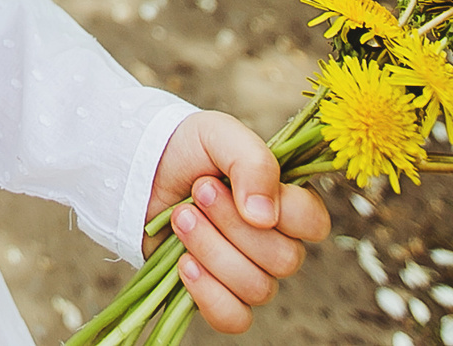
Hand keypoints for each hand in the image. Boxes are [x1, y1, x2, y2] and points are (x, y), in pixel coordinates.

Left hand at [146, 111, 330, 333]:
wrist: (140, 169)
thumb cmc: (188, 149)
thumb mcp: (219, 134)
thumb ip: (253, 163)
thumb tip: (264, 216)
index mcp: (286, 203)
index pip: (313, 223)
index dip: (281, 211)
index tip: (230, 184)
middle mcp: (275, 242)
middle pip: (283, 261)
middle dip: (230, 225)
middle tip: (197, 192)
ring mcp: (248, 272)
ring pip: (257, 289)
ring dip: (211, 251)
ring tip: (180, 218)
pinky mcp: (217, 294)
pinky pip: (234, 318)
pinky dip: (208, 294)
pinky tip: (184, 264)